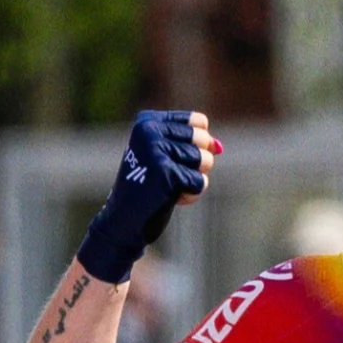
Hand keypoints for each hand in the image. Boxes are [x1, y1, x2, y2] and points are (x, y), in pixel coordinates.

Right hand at [77, 110, 218, 284]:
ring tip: (171, 187)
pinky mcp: (164, 172)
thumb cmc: (149, 188)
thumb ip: (195, 146)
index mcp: (147, 122)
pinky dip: (191, 194)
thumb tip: (219, 147)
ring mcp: (155, 150)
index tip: (178, 158)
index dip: (200, 144)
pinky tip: (171, 198)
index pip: (199, 122)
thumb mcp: (167, 158)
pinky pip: (199, 181)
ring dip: (194, 179)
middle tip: (174, 176)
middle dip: (199, 163)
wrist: (123, 220)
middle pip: (203, 140)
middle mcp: (149, 131)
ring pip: (204, 160)